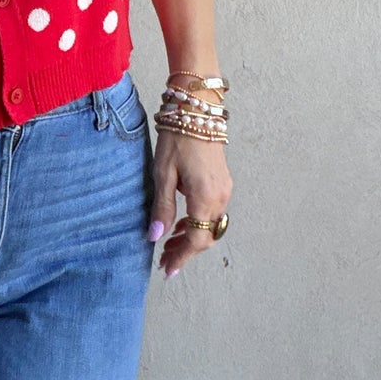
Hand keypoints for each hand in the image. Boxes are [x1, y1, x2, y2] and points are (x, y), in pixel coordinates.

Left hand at [149, 125, 232, 280]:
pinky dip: (198, 223)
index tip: (167, 269)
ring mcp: (224, 189)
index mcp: (205, 198)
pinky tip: (182, 223)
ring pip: (211, 226)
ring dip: (192, 238)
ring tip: (170, 244)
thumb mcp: (163, 174)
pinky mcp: (223, 182)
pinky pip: (213, 212)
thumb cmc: (177, 138)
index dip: (182, 257)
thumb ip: (162, 207)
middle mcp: (220, 197)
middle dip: (186, 251)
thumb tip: (156, 236)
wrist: (197, 110)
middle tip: (164, 260)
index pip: (196, 240)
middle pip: (206, 237)